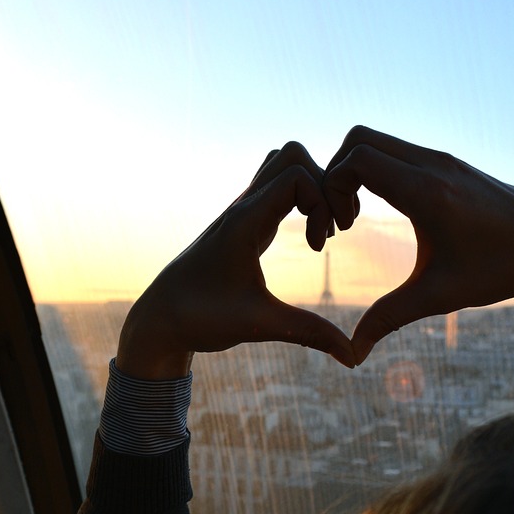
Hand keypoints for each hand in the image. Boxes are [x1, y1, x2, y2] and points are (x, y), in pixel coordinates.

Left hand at [116, 143, 355, 378]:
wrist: (159, 319)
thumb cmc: (200, 318)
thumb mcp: (258, 325)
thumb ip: (308, 333)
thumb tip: (353, 357)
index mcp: (244, 222)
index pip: (297, 176)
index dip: (322, 202)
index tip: (321, 246)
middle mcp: (242, 208)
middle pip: (291, 156)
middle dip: (324, 184)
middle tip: (331, 229)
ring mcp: (241, 212)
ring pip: (282, 166)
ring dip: (311, 188)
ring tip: (320, 231)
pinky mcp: (242, 223)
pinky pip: (276, 188)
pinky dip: (300, 201)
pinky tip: (307, 239)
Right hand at [323, 126, 513, 363]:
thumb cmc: (501, 270)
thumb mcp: (440, 296)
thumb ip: (388, 318)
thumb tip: (353, 354)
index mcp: (428, 192)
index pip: (358, 158)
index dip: (332, 187)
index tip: (340, 228)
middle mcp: (433, 165)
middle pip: (360, 138)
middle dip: (335, 173)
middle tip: (341, 219)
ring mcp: (443, 160)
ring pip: (378, 141)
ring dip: (355, 172)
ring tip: (357, 218)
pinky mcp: (450, 164)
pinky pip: (398, 151)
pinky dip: (377, 171)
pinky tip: (385, 211)